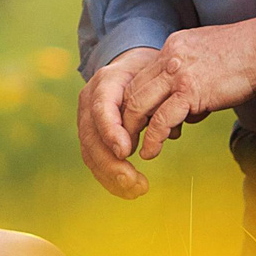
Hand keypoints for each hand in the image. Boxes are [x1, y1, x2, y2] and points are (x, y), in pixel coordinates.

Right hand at [78, 47, 161, 198]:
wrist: (130, 66)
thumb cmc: (148, 71)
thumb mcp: (156, 76)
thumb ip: (158, 101)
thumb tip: (170, 132)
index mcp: (105, 82)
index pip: (102, 108)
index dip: (111, 131)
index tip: (126, 152)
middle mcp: (89, 101)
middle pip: (92, 137)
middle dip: (111, 164)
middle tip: (134, 181)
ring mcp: (85, 119)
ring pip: (90, 153)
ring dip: (112, 177)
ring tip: (137, 190)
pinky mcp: (89, 135)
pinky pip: (94, 161)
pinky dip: (111, 179)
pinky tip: (130, 190)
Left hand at [120, 20, 255, 159]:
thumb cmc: (245, 55)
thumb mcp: (208, 58)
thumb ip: (192, 80)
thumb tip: (187, 111)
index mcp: (172, 47)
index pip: (141, 76)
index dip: (133, 101)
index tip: (134, 120)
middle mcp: (169, 57)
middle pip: (133, 90)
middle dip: (125, 117)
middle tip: (125, 137)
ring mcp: (178, 73)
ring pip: (140, 104)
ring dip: (133, 130)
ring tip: (134, 148)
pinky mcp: (190, 90)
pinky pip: (162, 119)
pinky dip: (153, 138)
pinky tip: (151, 150)